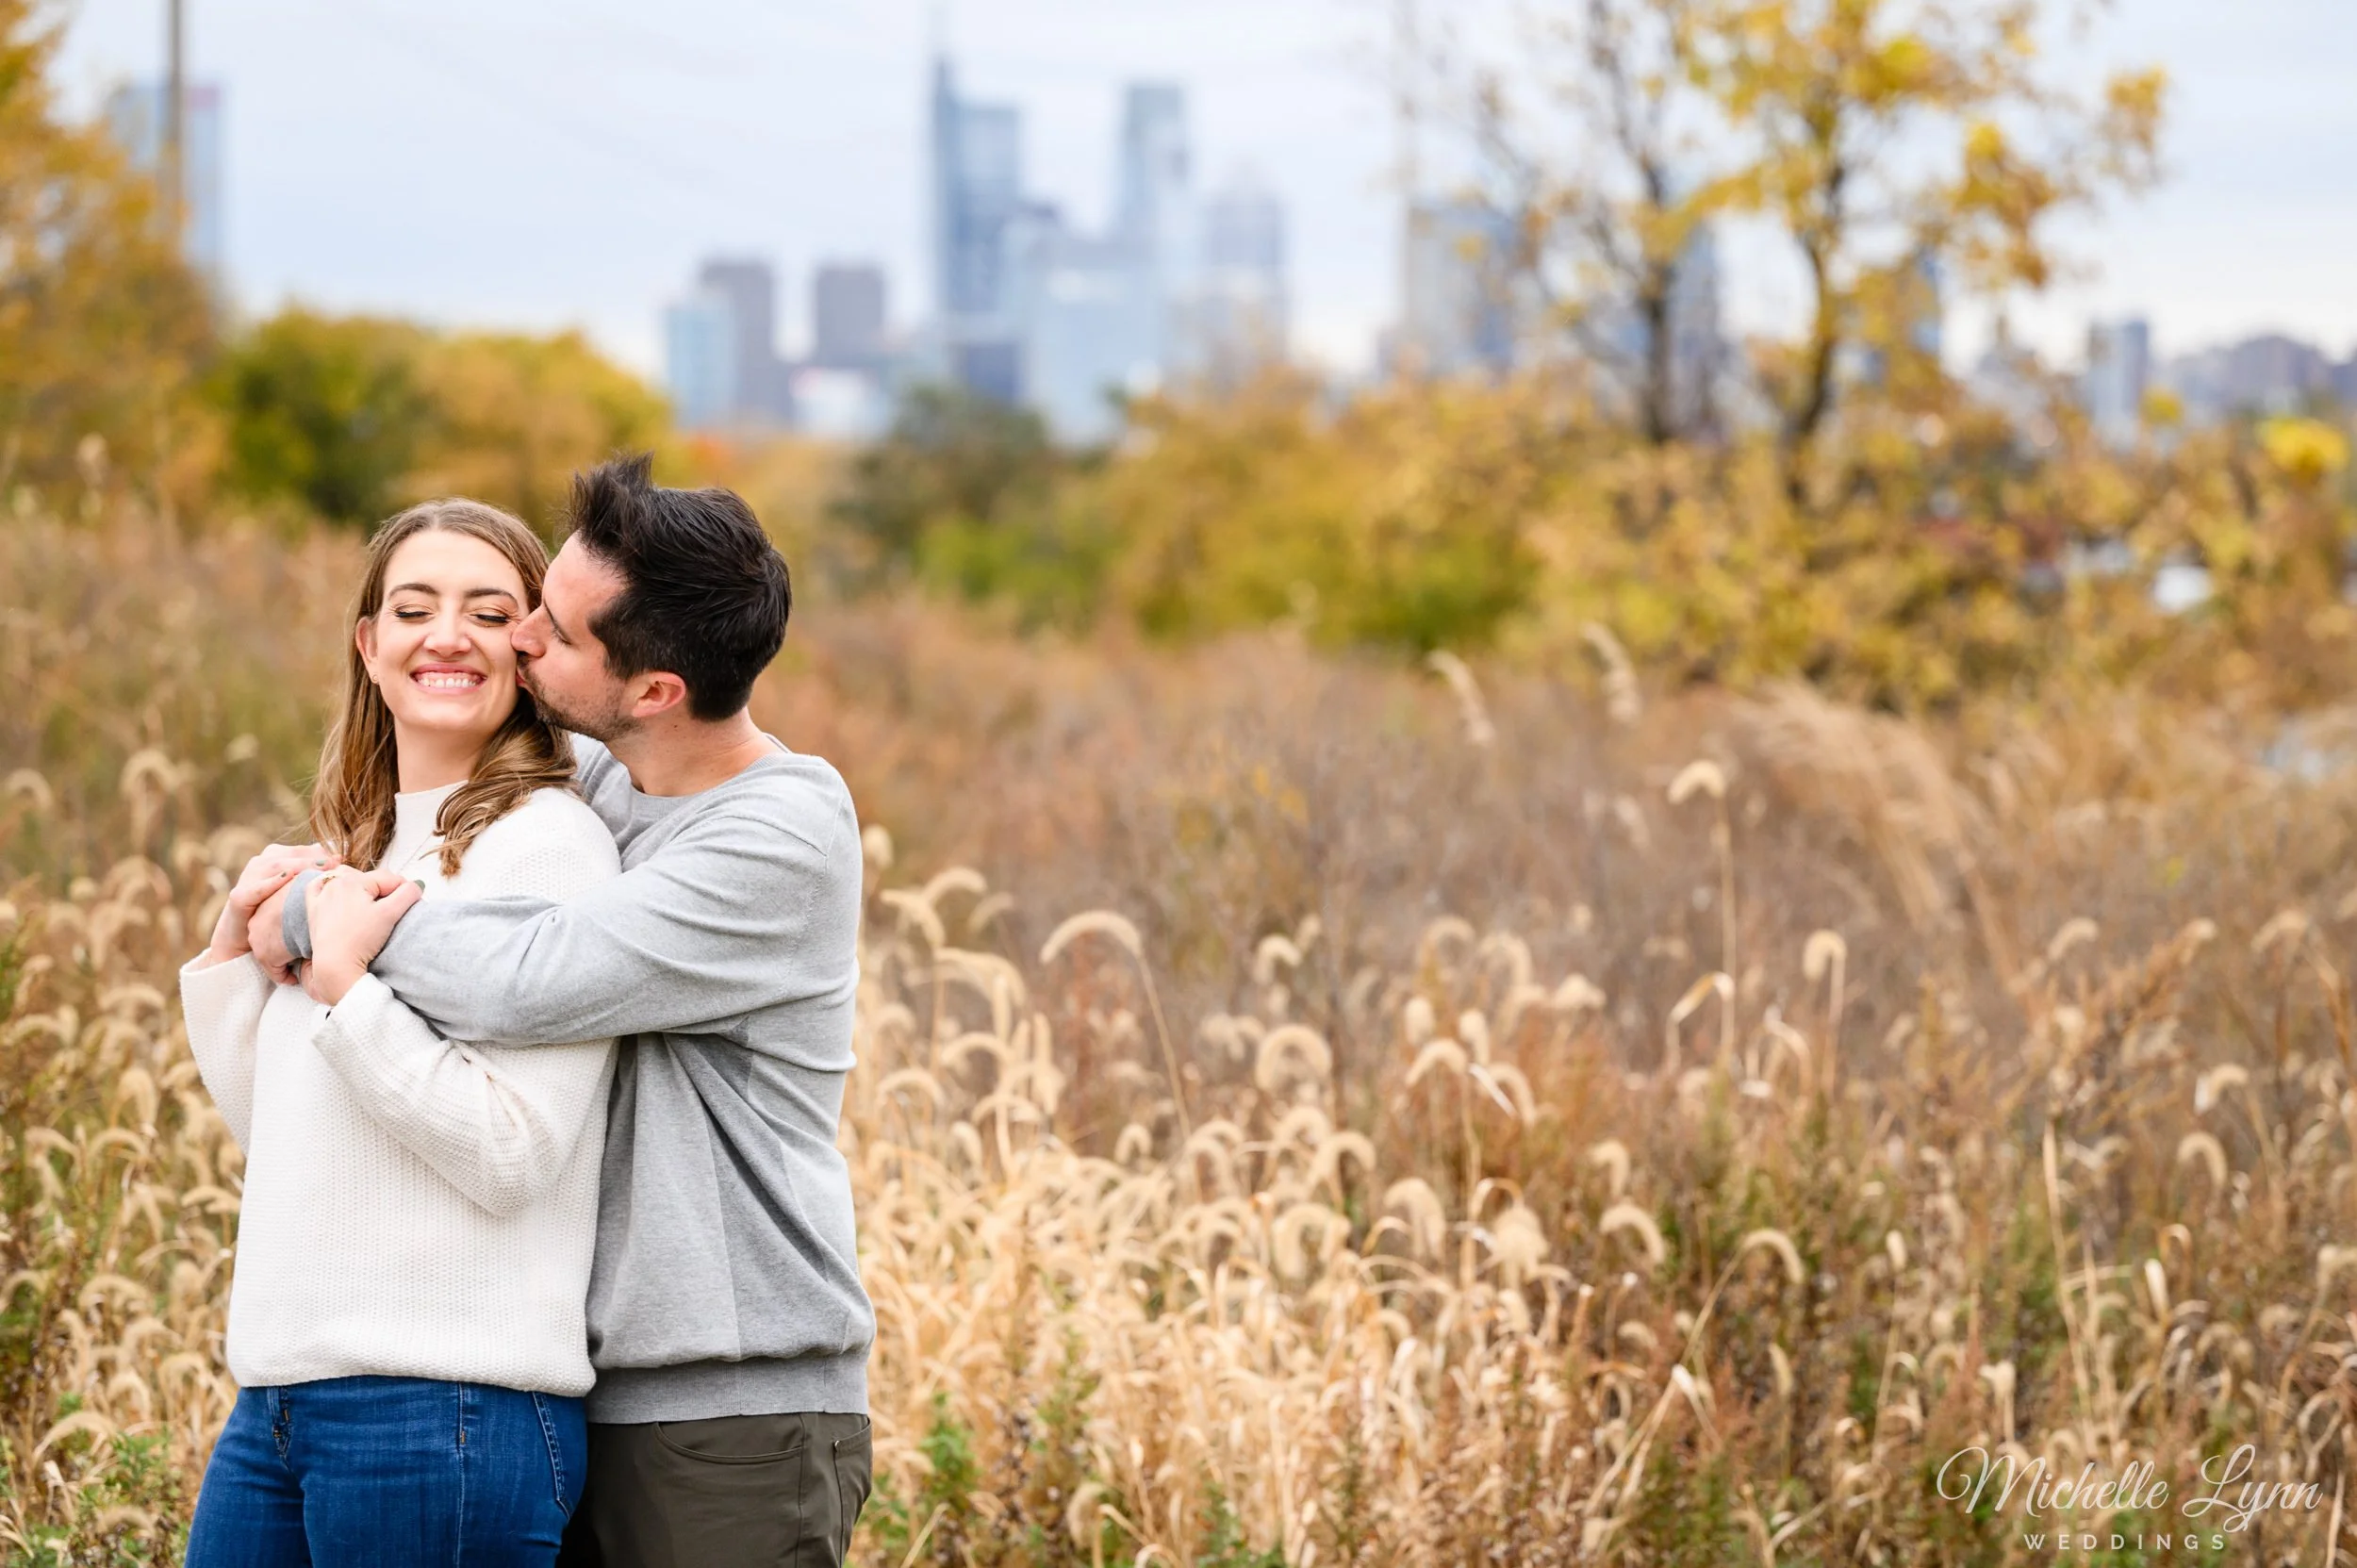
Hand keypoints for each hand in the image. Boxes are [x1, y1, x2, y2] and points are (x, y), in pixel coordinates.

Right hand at [203, 844, 340, 967]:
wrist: (244, 938)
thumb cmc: (279, 915)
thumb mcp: (299, 894)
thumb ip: (315, 879)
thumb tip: (343, 866)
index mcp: (278, 857)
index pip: (304, 850)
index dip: (324, 853)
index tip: (343, 858)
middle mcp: (262, 863)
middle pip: (292, 854)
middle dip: (315, 858)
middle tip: (336, 862)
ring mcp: (249, 878)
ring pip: (275, 865)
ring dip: (298, 866)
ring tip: (318, 869)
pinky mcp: (239, 897)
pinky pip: (255, 888)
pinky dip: (271, 883)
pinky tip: (287, 880)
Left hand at [303, 869, 422, 1005]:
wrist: (335, 965)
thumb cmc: (361, 939)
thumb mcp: (390, 914)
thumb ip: (408, 893)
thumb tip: (416, 885)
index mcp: (353, 881)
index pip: (388, 878)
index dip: (403, 890)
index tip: (409, 904)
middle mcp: (334, 883)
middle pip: (368, 878)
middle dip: (382, 889)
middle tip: (390, 908)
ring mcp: (321, 896)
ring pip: (344, 878)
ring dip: (359, 885)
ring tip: (369, 902)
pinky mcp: (313, 910)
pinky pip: (317, 888)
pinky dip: (327, 886)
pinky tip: (335, 891)